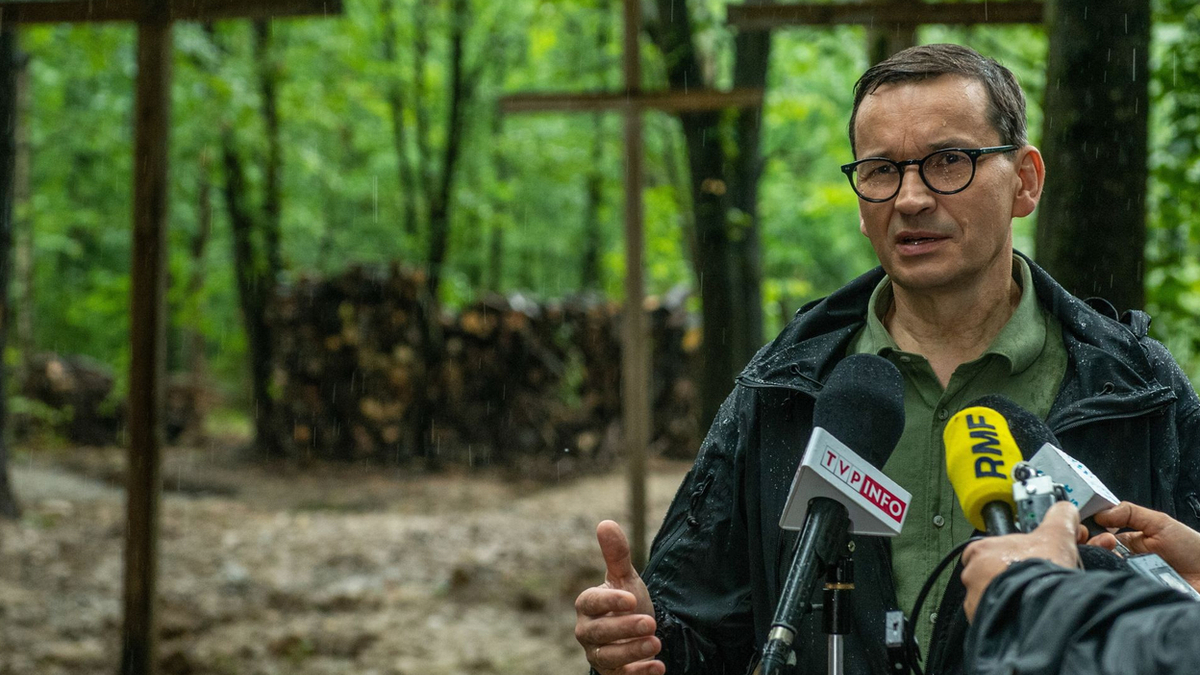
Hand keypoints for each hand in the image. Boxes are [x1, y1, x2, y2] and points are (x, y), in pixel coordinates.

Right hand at [574, 520, 663, 674]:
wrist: (636, 633)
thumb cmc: (626, 602)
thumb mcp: (625, 578)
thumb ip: (616, 555)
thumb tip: (605, 523)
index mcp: (587, 606)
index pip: (590, 603)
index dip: (609, 602)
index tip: (631, 599)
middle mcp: (587, 632)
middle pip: (599, 633)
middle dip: (624, 629)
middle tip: (651, 623)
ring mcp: (599, 656)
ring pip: (608, 657)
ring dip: (632, 652)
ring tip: (656, 643)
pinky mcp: (613, 674)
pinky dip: (639, 674)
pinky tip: (658, 667)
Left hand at [961, 501, 1084, 621]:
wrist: (1042, 610)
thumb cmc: (1041, 573)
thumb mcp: (1057, 535)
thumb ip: (1060, 518)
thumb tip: (1065, 510)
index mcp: (981, 550)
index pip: (988, 549)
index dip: (1012, 555)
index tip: (1026, 560)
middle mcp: (971, 575)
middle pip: (990, 575)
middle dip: (1010, 578)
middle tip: (1033, 581)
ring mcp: (975, 601)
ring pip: (991, 598)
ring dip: (1009, 599)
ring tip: (1031, 599)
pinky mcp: (982, 623)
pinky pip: (993, 619)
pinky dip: (1007, 619)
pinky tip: (1025, 615)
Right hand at [1088, 501, 1199, 592]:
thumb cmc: (1193, 550)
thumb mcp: (1161, 523)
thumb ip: (1130, 513)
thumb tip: (1100, 512)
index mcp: (1128, 544)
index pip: (1097, 537)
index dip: (1089, 532)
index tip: (1090, 526)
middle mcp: (1124, 563)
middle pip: (1095, 556)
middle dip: (1095, 546)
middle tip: (1107, 542)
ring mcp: (1129, 579)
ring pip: (1103, 572)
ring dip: (1106, 561)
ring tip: (1119, 557)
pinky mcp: (1136, 595)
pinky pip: (1117, 589)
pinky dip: (1118, 580)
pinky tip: (1125, 573)